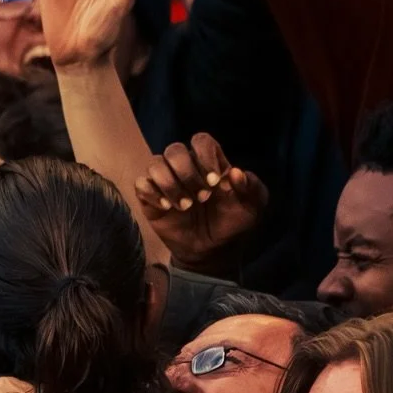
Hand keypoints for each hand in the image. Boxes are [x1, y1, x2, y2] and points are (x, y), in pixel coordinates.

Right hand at [133, 134, 268, 267]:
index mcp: (209, 161)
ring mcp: (165, 181)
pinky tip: (166, 207)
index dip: (205, 156)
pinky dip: (152, 194)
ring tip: (185, 206)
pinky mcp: (150, 198)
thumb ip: (252, 188)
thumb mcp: (252, 208)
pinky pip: (141, 184)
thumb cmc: (231, 224)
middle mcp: (185, 167)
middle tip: (202, 198)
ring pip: (155, 164)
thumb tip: (235, 172)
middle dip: (187, 173)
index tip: (214, 181)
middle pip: (175, 150)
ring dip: (170, 185)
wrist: (211, 251)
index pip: (201, 140)